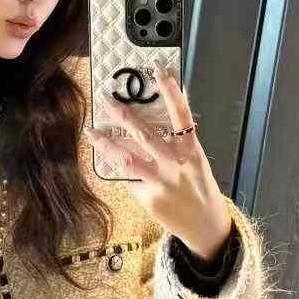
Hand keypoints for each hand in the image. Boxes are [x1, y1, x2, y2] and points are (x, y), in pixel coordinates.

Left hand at [89, 68, 232, 259]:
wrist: (206, 227)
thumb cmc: (200, 190)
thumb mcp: (197, 163)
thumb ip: (181, 143)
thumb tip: (158, 119)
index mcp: (192, 152)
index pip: (182, 117)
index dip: (172, 93)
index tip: (159, 71)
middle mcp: (177, 166)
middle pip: (146, 135)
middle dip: (124, 116)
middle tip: (106, 99)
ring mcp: (162, 184)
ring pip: (129, 160)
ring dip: (107, 144)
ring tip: (91, 131)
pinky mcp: (150, 200)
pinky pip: (130, 181)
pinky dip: (119, 171)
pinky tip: (107, 161)